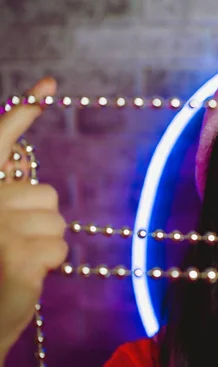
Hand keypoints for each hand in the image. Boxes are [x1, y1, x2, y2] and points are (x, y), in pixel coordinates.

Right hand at [0, 77, 67, 354]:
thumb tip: (40, 191)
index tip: (52, 83)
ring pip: (58, 222)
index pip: (1, 142)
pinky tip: (22, 277)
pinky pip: (59, 249)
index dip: (26, 110)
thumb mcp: (1, 234)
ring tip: (14, 263)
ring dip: (45, 246)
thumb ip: (13, 204)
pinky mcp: (14, 254)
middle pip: (48, 193)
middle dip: (40, 222)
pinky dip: (48, 266)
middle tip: (12, 247)